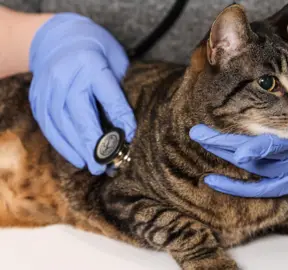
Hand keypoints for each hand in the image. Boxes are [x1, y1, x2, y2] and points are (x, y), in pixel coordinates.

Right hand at [29, 13, 135, 174]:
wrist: (56, 36)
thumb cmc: (95, 49)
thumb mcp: (115, 59)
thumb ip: (119, 88)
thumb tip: (127, 125)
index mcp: (90, 63)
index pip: (108, 96)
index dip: (120, 118)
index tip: (129, 138)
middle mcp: (65, 75)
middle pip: (79, 113)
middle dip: (93, 143)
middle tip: (104, 165)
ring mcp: (47, 86)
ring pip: (60, 123)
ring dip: (76, 148)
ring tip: (92, 166)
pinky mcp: (37, 97)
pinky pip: (48, 125)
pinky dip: (61, 144)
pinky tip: (75, 157)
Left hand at [189, 40, 287, 196]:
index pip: (276, 142)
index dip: (249, 142)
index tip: (224, 137)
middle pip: (257, 158)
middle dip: (225, 145)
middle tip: (197, 132)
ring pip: (254, 173)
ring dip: (226, 160)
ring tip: (201, 144)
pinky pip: (261, 190)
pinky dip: (236, 188)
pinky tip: (213, 181)